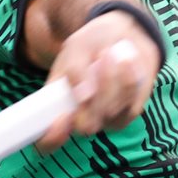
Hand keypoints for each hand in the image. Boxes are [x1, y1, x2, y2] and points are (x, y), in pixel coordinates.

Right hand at [37, 11, 160, 151]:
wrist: (122, 36)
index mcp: (56, 107)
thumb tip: (82, 96)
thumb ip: (74, 69)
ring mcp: (106, 118)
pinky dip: (129, 81)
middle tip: (98, 60)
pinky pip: (131, 107)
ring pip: (110, 114)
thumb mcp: (76, 47)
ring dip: (112, 80)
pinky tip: (126, 60)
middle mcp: (80, 118)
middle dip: (94, 95)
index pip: (46, 141)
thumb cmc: (91, 44)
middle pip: (85, 126)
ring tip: (109, 52)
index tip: (62, 117)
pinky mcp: (129, 113)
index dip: (51, 138)